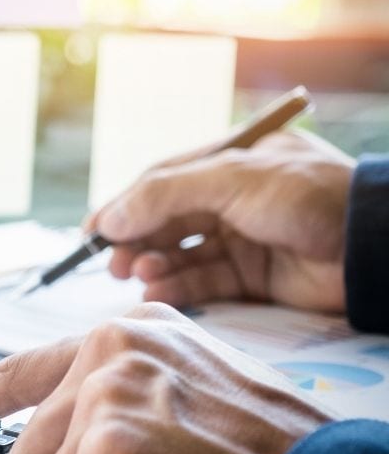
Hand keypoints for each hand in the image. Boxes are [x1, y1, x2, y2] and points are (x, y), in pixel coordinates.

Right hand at [86, 131, 353, 311]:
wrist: (372, 246)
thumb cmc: (306, 196)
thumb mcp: (230, 179)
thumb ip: (164, 195)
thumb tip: (107, 218)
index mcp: (228, 162)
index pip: (162, 181)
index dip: (125, 205)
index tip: (92, 231)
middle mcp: (232, 199)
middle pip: (167, 220)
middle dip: (135, 240)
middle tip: (111, 262)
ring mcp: (243, 239)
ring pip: (181, 254)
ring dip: (153, 265)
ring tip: (137, 275)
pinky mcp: (253, 278)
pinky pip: (203, 282)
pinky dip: (177, 287)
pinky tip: (157, 291)